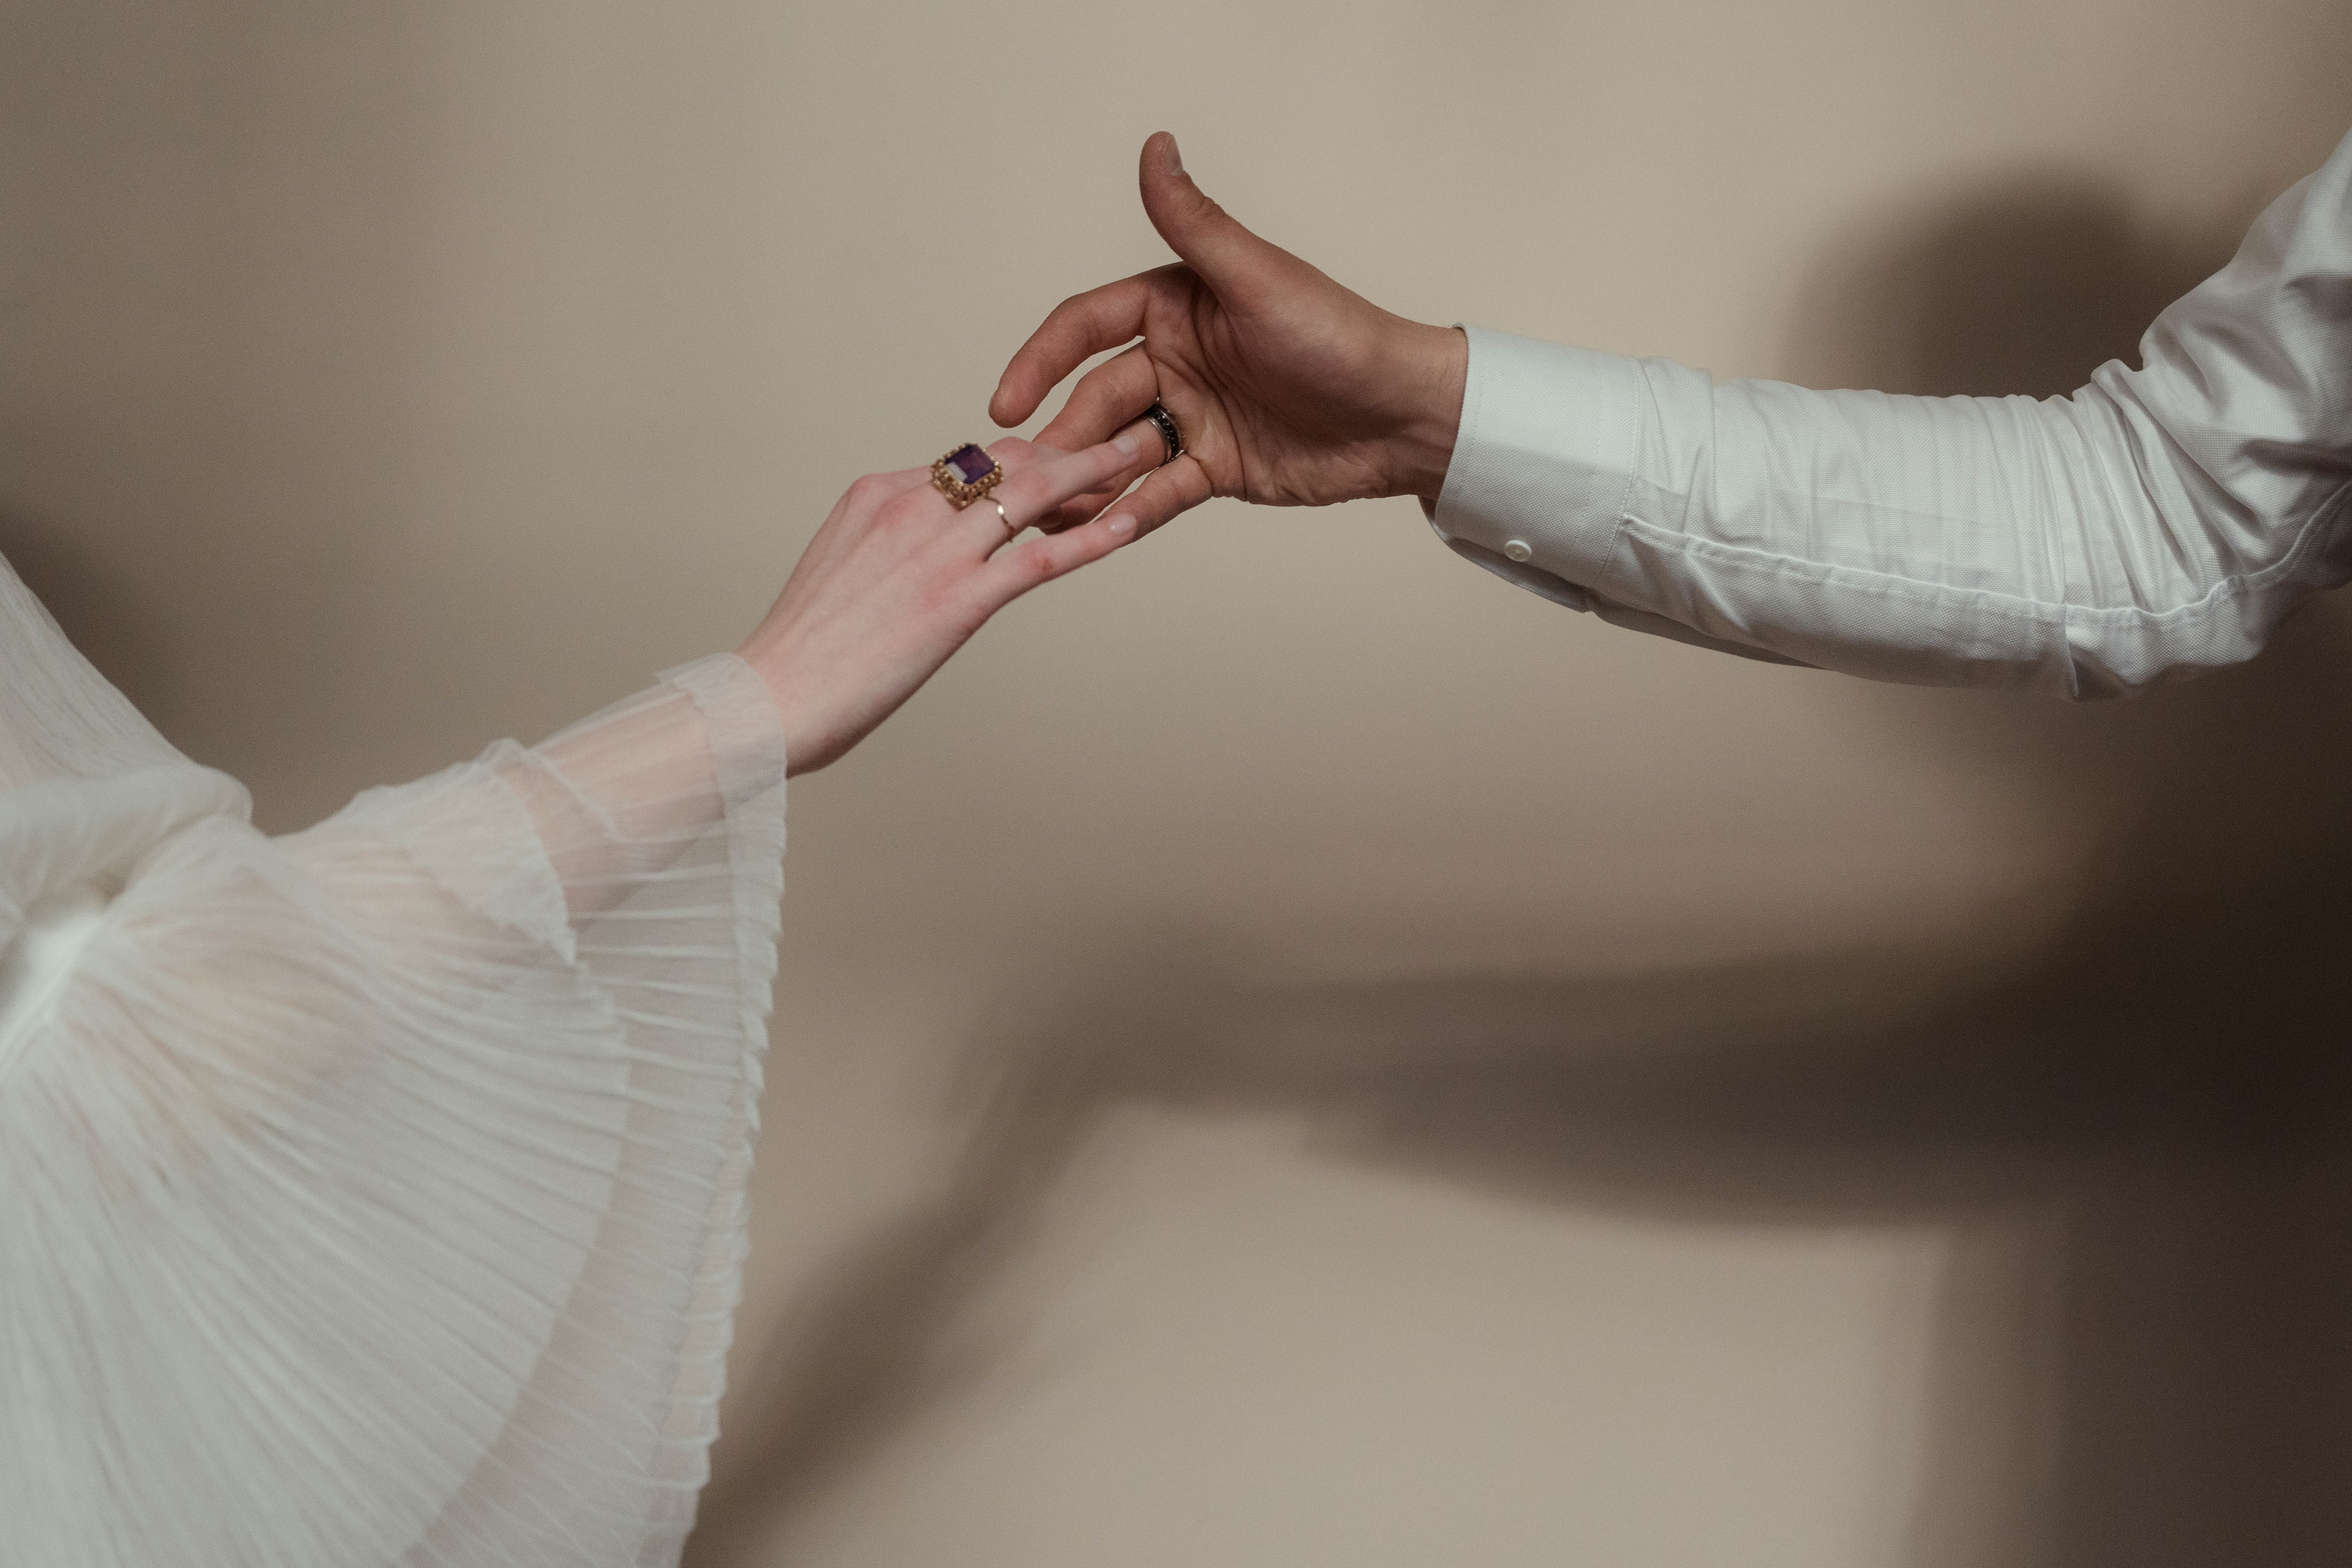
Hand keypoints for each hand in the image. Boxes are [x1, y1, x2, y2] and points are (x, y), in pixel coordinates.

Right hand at [736, 431, 1152, 774]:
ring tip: (1143, 451)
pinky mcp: (959, 599)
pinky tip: (1128, 526)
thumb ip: (887, 546)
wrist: (773, 696)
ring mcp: (937, 550)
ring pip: (1033, 490)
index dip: (1023, 459)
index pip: (966, 460)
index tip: (1062, 462)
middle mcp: (910, 505)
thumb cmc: (804, 651)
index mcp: (877, 493)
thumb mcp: (842, 570)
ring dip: (1096, 470)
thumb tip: (922, 553)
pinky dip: (1090, 539)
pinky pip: (1040, 557)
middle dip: (1070, 444)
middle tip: (1121, 431)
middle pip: (1007, 458)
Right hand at [991, 132, 1467, 538]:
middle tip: (1029, 479)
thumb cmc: (1341, 336)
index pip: (1086, 327)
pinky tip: (1098, 533)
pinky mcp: (1213, 467)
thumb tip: (1156, 146)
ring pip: (1117, 450)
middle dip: (1061, 438)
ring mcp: (1192, 414)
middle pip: (1095, 398)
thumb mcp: (1258, 279)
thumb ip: (1196, 224)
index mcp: (1175, 304)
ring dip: (1083, 481)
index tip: (1006, 402)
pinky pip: (1157, 491)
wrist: (1404, 416)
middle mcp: (1176, 358)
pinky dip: (1127, 511)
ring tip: (1048, 515)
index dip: (1040, 361)